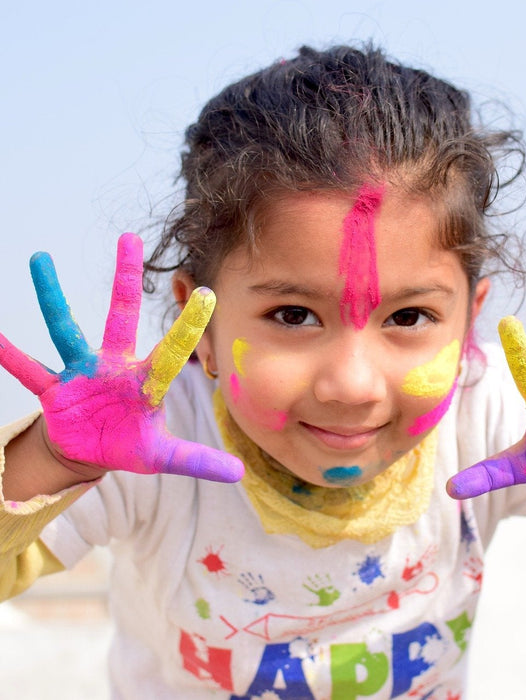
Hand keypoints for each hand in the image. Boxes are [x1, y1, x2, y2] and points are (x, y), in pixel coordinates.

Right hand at [0, 233, 242, 482]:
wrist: (91, 450)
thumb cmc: (130, 444)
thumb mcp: (163, 456)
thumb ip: (197, 460)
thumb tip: (239, 474)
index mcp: (146, 381)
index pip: (172, 351)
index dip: (188, 326)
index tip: (208, 294)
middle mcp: (114, 366)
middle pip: (122, 315)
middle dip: (125, 279)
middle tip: (130, 237)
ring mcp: (81, 373)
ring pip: (65, 329)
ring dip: (52, 296)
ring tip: (40, 258)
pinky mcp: (54, 389)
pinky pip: (28, 370)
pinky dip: (10, 356)